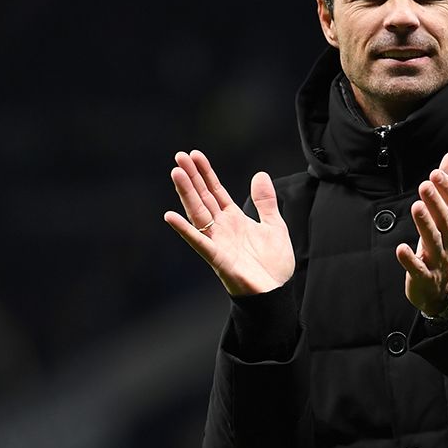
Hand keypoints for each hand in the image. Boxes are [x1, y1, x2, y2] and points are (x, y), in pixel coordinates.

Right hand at [163, 150, 294, 295]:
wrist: (276, 293)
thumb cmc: (273, 264)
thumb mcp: (274, 225)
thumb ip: (265, 202)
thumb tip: (260, 174)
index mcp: (234, 219)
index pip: (216, 191)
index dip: (206, 173)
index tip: (194, 154)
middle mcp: (222, 228)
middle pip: (203, 197)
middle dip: (191, 177)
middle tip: (179, 156)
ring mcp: (217, 242)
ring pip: (198, 213)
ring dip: (186, 194)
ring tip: (176, 173)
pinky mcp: (218, 259)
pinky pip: (199, 242)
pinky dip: (185, 230)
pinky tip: (171, 216)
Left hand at [396, 151, 447, 316]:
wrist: (445, 292)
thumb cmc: (445, 247)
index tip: (436, 173)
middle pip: (445, 221)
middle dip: (436, 203)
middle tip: (425, 184)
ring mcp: (438, 261)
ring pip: (433, 241)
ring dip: (425, 224)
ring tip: (416, 206)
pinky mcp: (425, 277)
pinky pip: (418, 269)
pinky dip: (410, 259)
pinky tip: (401, 248)